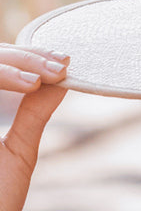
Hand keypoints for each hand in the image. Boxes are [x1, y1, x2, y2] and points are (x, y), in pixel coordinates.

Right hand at [0, 44, 68, 210]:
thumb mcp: (18, 154)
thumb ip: (33, 114)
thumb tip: (60, 79)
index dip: (29, 56)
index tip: (64, 62)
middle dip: (25, 56)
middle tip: (60, 65)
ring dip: (13, 63)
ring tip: (43, 76)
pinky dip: (2, 75)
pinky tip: (28, 83)